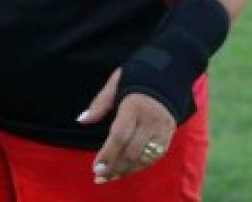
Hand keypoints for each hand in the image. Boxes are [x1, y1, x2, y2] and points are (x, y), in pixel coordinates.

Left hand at [77, 67, 176, 183]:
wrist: (169, 74)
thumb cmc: (136, 76)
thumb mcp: (116, 83)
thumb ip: (99, 103)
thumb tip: (81, 120)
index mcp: (134, 105)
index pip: (120, 135)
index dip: (107, 153)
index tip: (95, 166)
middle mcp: (150, 120)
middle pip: (131, 151)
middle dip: (114, 167)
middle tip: (98, 176)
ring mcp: (162, 130)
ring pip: (143, 158)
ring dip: (125, 171)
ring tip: (108, 178)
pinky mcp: (169, 136)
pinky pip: (153, 158)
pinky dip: (138, 167)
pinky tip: (125, 170)